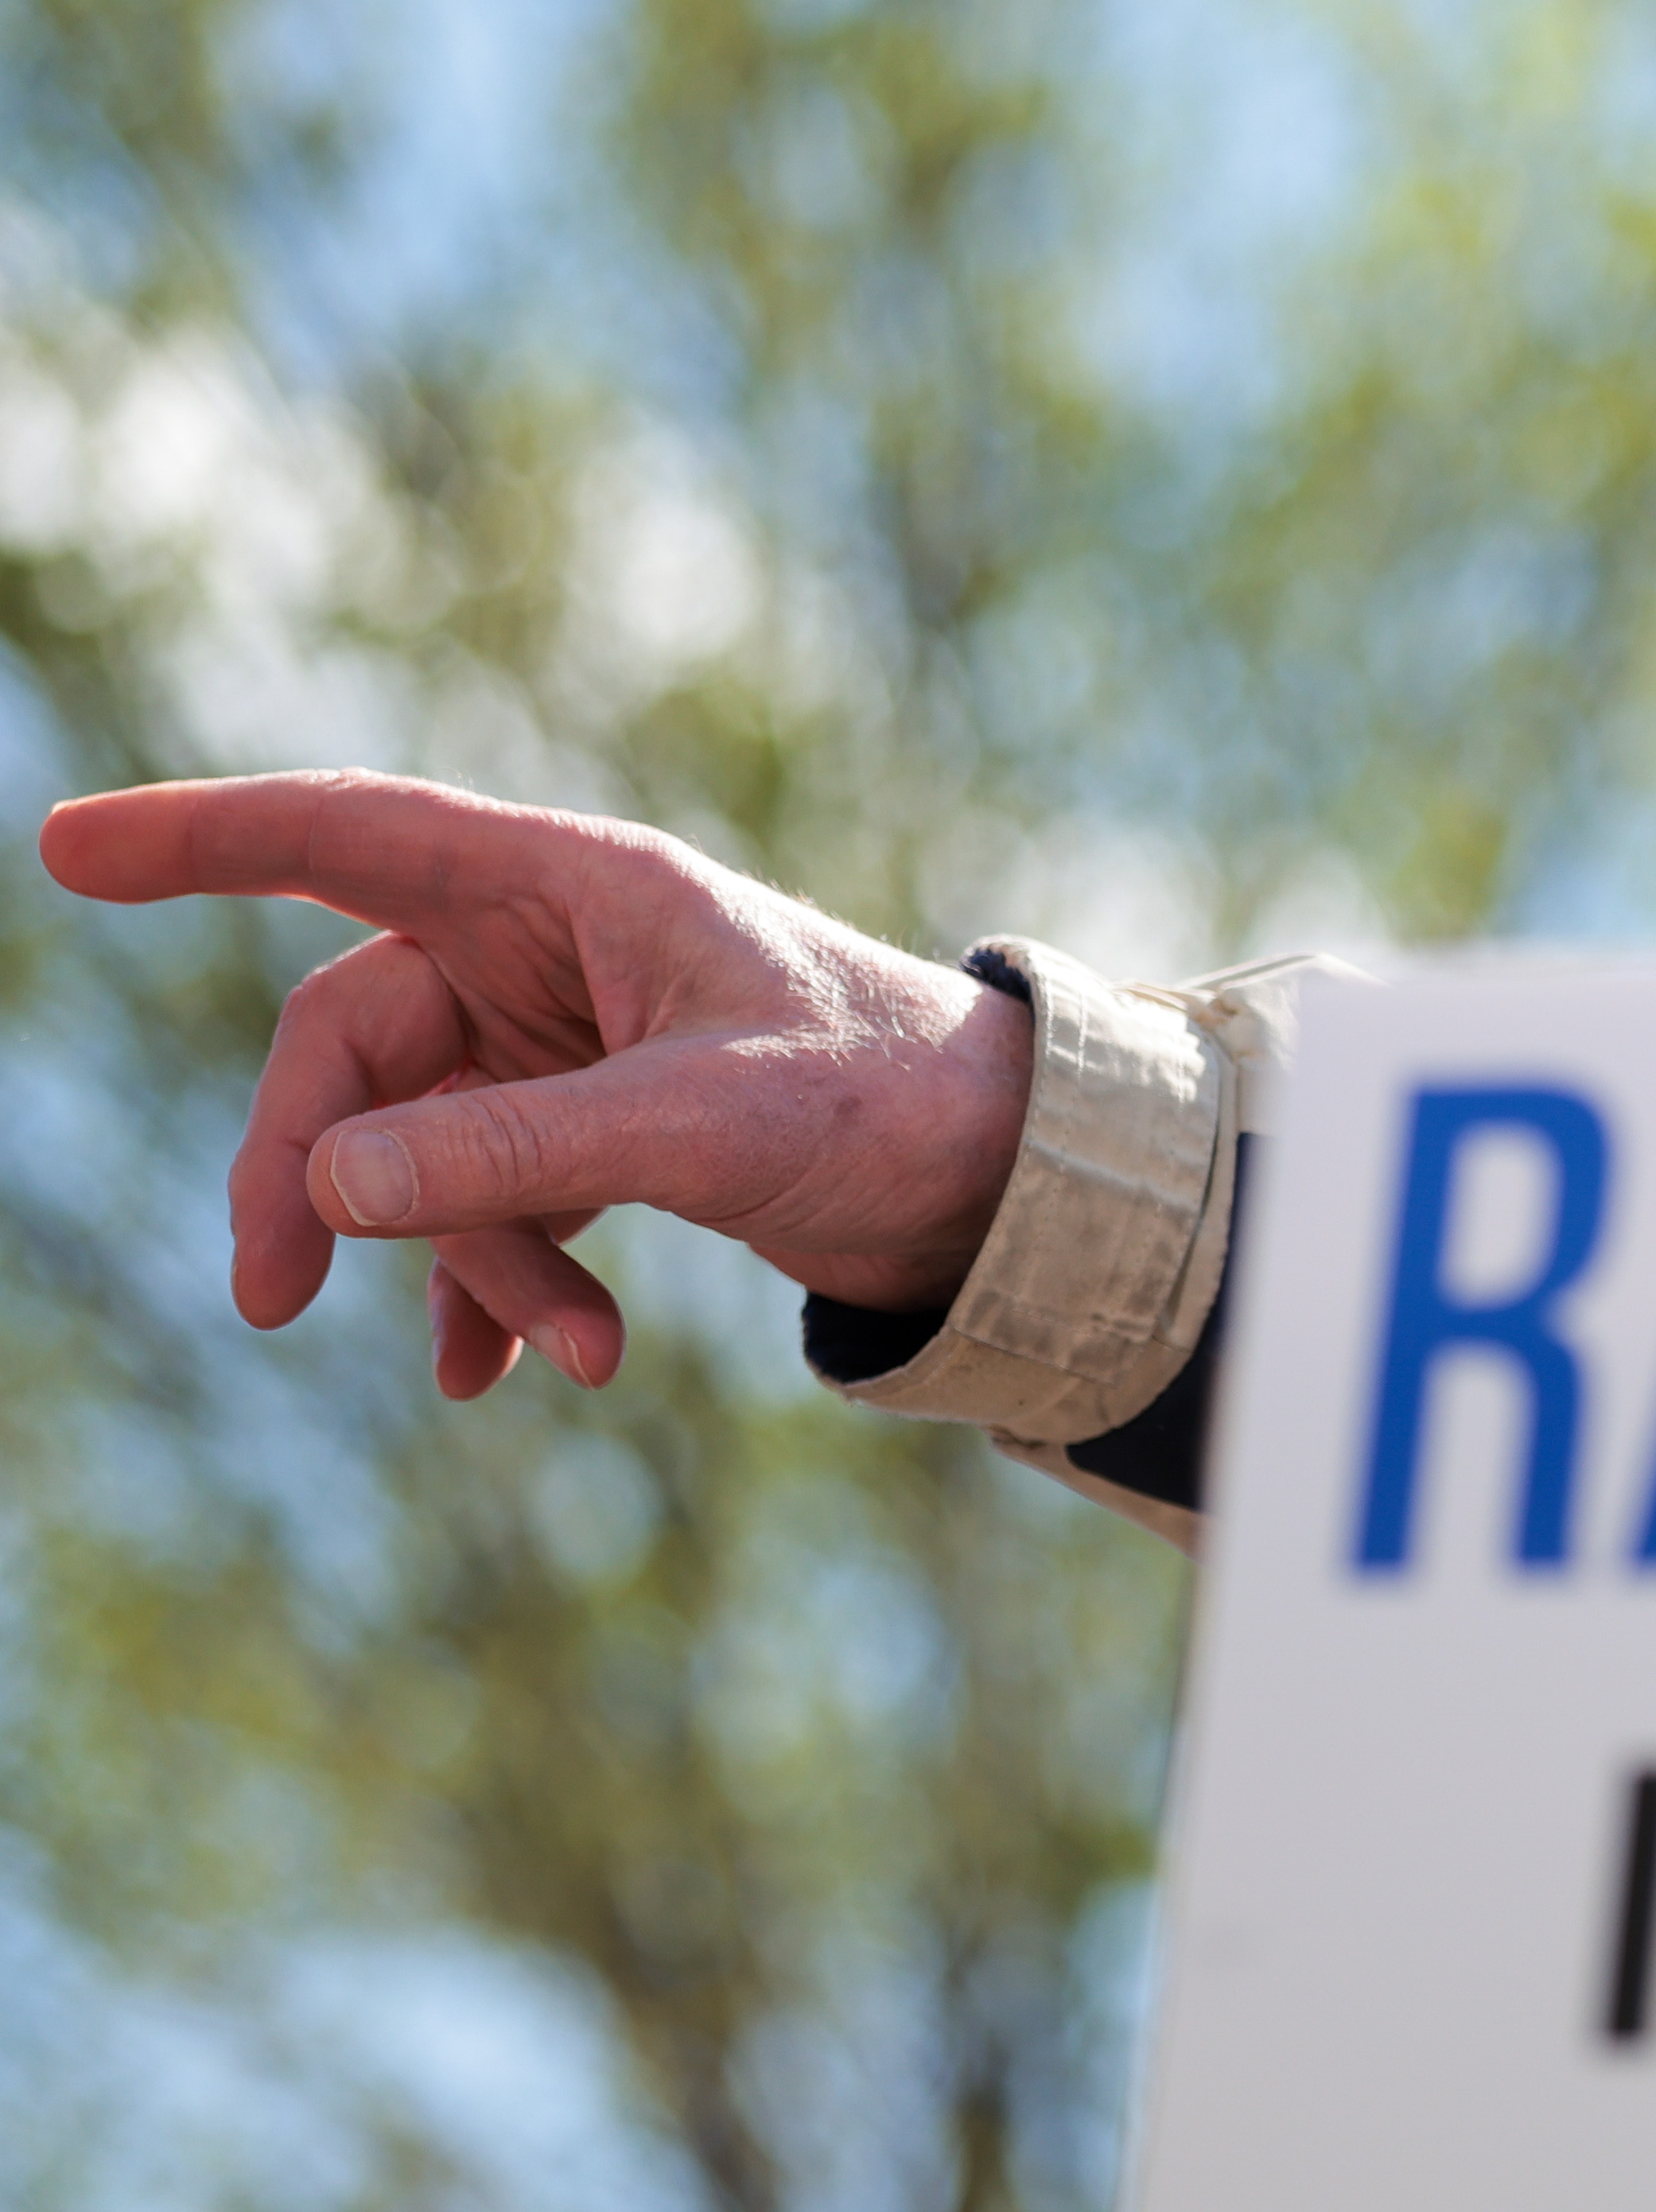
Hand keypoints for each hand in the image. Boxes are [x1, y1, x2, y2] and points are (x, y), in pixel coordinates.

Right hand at [38, 772, 1035, 1400]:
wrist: (1006, 1177)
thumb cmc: (888, 1101)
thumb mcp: (709, 1125)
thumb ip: (519, 1150)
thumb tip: (326, 1184)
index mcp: (577, 886)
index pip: (350, 837)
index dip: (205, 836)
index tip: (68, 844)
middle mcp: (553, 949)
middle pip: (353, 1046)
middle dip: (317, 1177)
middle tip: (274, 1298)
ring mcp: (565, 1042)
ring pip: (424, 1149)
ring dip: (475, 1263)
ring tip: (580, 1358)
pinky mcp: (595, 1127)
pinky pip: (488, 1204)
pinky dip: (492, 1291)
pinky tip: (505, 1375)